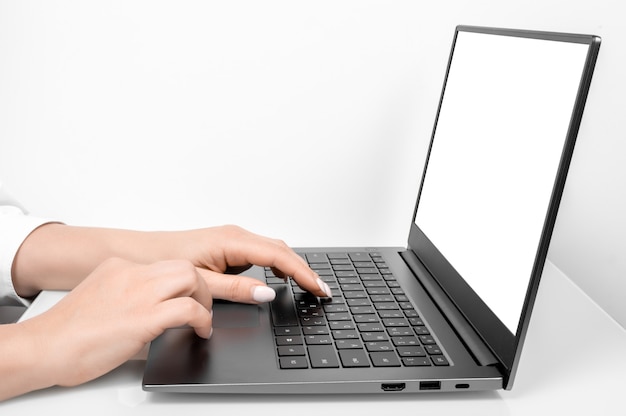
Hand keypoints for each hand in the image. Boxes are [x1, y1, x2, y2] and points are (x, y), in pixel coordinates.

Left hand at [13, 224, 331, 300]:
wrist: (135, 254)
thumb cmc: (160, 262)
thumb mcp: (201, 282)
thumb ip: (236, 289)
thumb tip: (267, 293)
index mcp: (231, 241)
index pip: (279, 256)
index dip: (303, 273)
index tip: (320, 288)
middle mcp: (234, 235)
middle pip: (280, 250)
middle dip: (303, 269)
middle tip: (321, 290)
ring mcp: (231, 239)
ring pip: (271, 250)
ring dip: (291, 266)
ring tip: (308, 285)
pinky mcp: (226, 246)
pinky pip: (259, 253)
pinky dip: (276, 264)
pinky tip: (281, 278)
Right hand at [17, 257, 212, 388]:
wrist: (45, 347)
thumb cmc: (67, 332)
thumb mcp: (101, 299)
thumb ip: (129, 298)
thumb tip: (157, 314)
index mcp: (119, 267)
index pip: (163, 265)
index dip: (181, 283)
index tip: (187, 296)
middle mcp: (131, 274)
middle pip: (183, 266)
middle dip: (199, 286)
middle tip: (201, 306)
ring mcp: (139, 293)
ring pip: (191, 277)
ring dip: (204, 299)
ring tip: (202, 318)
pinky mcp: (144, 316)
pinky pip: (188, 309)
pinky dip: (202, 319)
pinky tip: (201, 331)